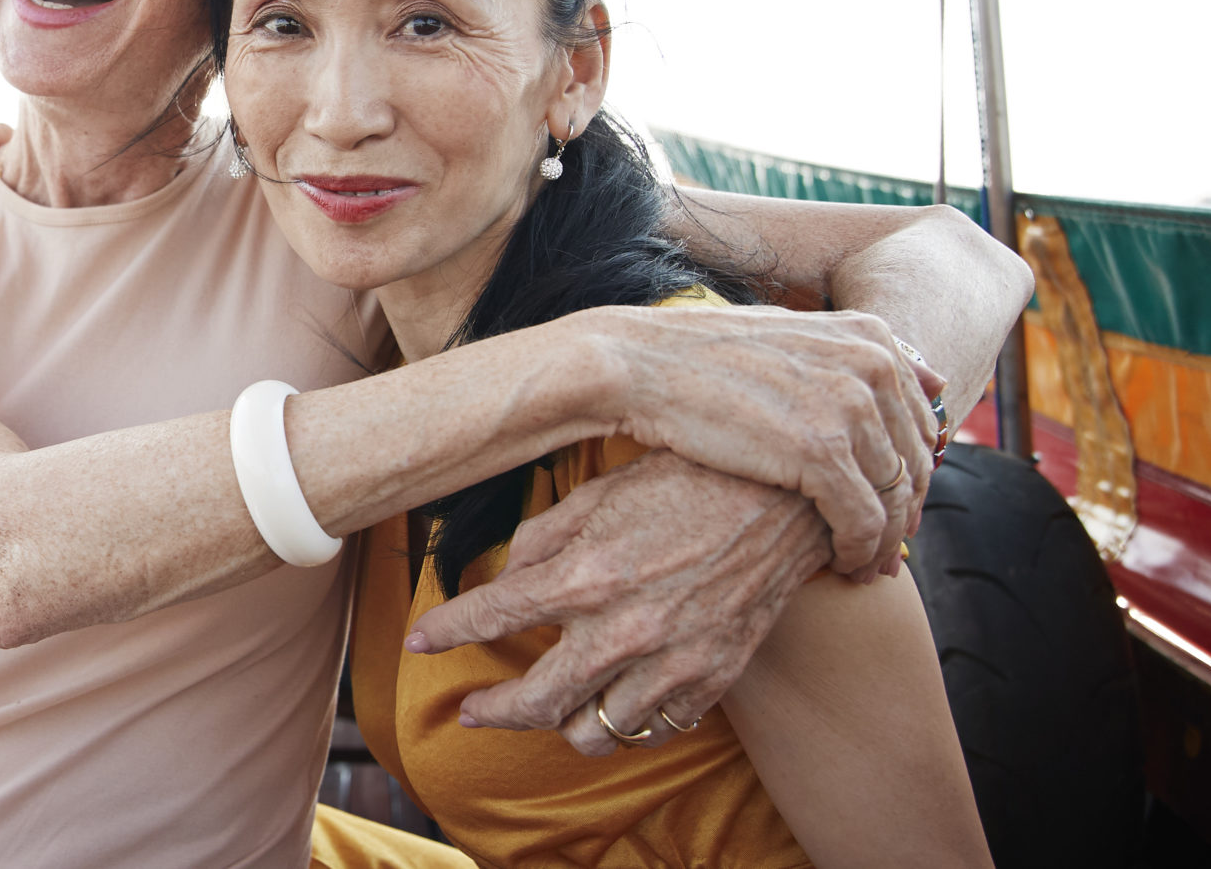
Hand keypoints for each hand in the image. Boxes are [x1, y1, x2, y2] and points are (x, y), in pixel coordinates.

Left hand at [403, 451, 827, 755]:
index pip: (492, 616)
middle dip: (492, 712)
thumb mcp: (604, 490)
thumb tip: (506, 569)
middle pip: (535, 701)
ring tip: (545, 711)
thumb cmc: (691, 479)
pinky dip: (625, 724)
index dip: (445, 632)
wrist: (791, 497)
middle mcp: (624, 629)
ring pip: (594, 732)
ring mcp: (672, 662)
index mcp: (587, 573)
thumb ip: (547, 536)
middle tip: (471, 711)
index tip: (419, 641)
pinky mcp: (712, 679)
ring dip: (559, 726)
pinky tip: (612, 703)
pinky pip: (653, 729)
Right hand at [565, 304, 942, 573]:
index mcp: (869, 338)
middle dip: (906, 512)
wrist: (638, 364)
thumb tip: (933, 374)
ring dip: (885, 541)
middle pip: (916, 462)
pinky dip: (858, 551)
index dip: (913, 471)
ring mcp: (849, 409)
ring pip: (896, 498)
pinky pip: (865, 522)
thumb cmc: (704, 358)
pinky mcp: (822, 455)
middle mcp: (871, 367)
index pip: (921, 421)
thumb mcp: (792, 336)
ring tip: (866, 566)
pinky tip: (841, 566)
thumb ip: (857, 355)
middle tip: (889, 549)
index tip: (894, 505)